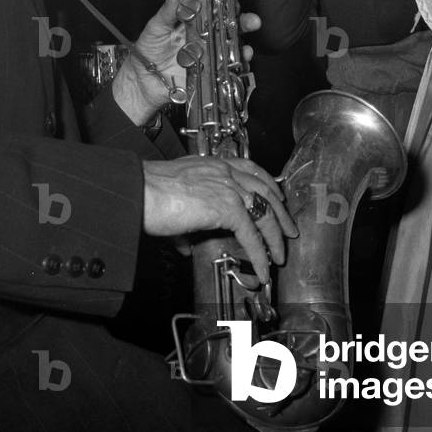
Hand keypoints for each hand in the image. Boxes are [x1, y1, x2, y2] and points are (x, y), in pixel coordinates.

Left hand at [113, 0, 261, 123]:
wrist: (142, 80)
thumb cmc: (148, 49)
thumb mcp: (156, 26)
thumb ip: (167, 11)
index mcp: (193, 23)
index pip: (213, 9)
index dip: (225, 3)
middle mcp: (204, 38)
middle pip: (228, 28)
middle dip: (243, 23)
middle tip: (252, 21)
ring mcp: (208, 56)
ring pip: (230, 49)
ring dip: (243, 46)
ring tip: (247, 47)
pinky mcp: (207, 74)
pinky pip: (225, 70)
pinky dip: (235, 68)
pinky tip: (240, 64)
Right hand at [142, 156, 297, 282]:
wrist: (141, 191)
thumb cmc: (148, 191)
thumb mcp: (173, 196)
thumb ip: (186, 222)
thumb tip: (187, 245)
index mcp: (213, 163)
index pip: (251, 169)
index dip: (269, 183)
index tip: (277, 196)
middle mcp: (225, 172)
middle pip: (265, 190)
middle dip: (281, 212)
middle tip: (289, 230)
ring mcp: (229, 188)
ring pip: (264, 213)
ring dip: (275, 237)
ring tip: (279, 255)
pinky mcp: (227, 208)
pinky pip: (252, 235)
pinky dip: (260, 254)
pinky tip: (263, 268)